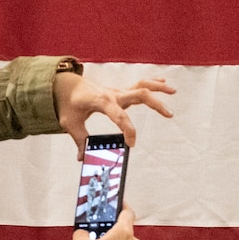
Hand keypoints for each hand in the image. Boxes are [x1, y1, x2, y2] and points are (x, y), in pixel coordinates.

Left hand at [54, 70, 175, 153]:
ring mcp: (117, 91)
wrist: (65, 85)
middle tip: (169, 114)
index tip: (131, 144)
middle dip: (155, 104)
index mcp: (101, 101)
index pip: (119, 115)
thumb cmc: (68, 103)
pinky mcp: (119, 91)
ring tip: (173, 91)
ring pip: (141, 85)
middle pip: (138, 94)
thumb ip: (79, 140)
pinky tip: (164, 82)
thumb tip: (83, 157)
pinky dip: (152, 82)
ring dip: (158, 87)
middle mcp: (112, 94)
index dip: (128, 130)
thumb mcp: (70, 123)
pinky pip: (138, 84)